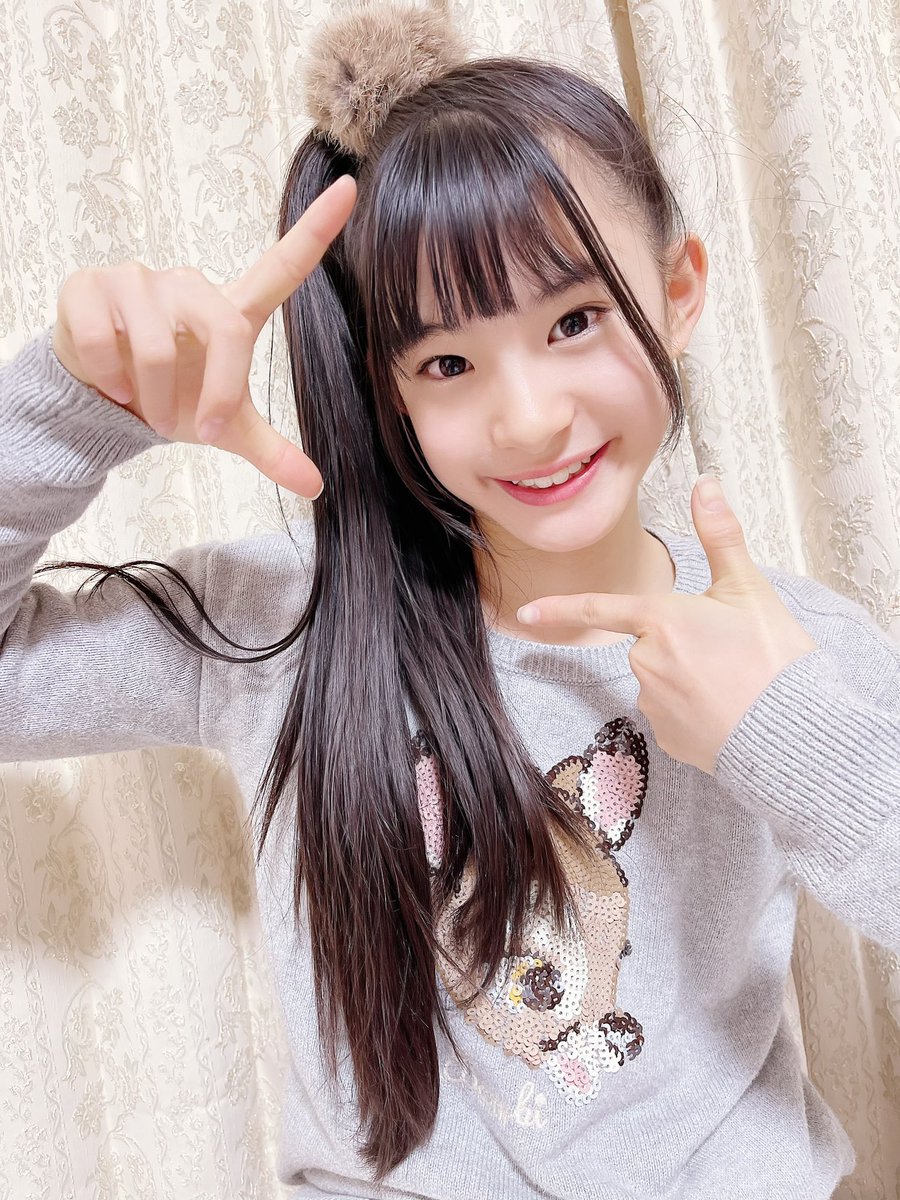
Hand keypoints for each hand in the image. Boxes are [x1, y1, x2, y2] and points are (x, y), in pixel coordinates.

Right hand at [51, 174, 356, 498]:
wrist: (104, 396)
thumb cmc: (174, 396)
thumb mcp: (226, 428)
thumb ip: (271, 451)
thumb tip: (315, 485)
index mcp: (231, 312)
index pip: (282, 266)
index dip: (317, 229)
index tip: (352, 188)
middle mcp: (190, 285)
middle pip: (225, 332)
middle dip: (209, 396)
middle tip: (186, 427)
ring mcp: (139, 279)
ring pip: (156, 348)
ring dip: (151, 397)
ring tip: (139, 399)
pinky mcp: (91, 286)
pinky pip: (104, 343)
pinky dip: (108, 379)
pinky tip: (108, 380)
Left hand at [516, 475, 819, 774]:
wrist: (792, 732)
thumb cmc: (773, 658)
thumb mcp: (749, 589)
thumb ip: (721, 535)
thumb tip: (706, 482)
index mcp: (662, 620)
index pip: (600, 608)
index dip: (560, 609)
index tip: (524, 613)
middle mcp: (646, 662)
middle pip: (650, 644)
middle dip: (681, 644)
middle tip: (729, 653)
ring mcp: (653, 703)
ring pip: (660, 679)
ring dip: (687, 678)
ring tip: (733, 685)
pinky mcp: (666, 738)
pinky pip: (671, 714)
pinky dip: (693, 711)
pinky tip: (725, 712)